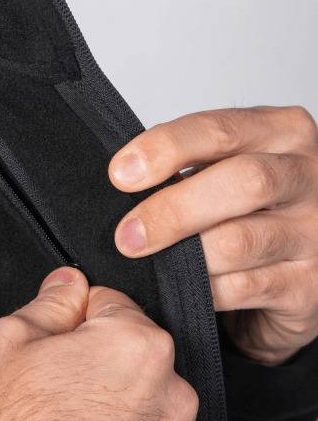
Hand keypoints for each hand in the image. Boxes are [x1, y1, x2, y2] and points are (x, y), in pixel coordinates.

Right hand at [0, 268, 197, 420]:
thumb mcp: (1, 341)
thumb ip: (49, 303)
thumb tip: (69, 286)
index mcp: (137, 349)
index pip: (111, 301)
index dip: (71, 315)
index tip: (48, 340)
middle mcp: (168, 401)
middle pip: (130, 353)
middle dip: (91, 359)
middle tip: (41, 384)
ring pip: (133, 404)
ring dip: (102, 405)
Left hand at [109, 106, 317, 365]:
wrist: (301, 267)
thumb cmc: (251, 208)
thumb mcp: (224, 167)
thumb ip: (187, 163)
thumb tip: (124, 175)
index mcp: (283, 132)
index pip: (220, 129)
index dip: (165, 149)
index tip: (121, 173)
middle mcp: (308, 176)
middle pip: (243, 183)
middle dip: (173, 209)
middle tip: (127, 234)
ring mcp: (315, 233)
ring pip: (239, 241)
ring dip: (182, 257)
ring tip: (149, 262)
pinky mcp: (309, 286)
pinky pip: (242, 287)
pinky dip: (202, 290)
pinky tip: (182, 288)